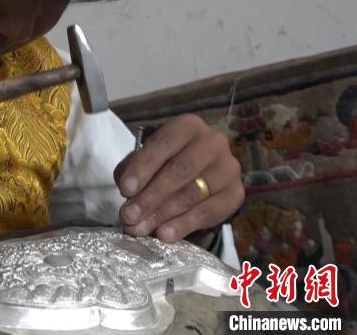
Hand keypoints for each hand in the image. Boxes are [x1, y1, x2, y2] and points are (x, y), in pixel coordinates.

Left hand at [113, 114, 243, 241]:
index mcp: (187, 126)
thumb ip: (133, 169)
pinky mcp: (236, 193)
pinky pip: (208, 212)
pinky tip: (165, 234)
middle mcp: (212, 142)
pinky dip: (183, 225)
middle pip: (179, 171)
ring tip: (140, 228)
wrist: (202, 172)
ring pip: (192, 193)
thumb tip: (128, 193)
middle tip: (129, 215)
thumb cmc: (167, 161)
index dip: (143, 167)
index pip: (164, 144)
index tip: (125, 190)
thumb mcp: (146, 157)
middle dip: (150, 196)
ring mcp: (228, 168)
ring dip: (162, 213)